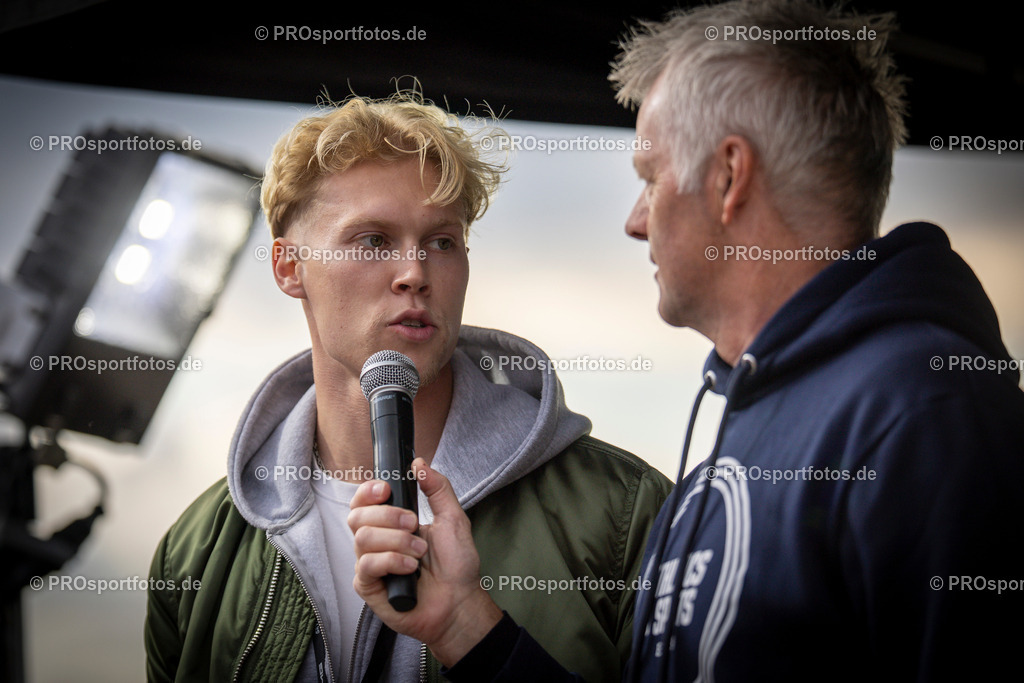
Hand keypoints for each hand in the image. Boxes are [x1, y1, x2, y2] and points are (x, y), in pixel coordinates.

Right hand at [348, 457, 502, 666]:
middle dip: (388, 516)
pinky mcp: (368, 587)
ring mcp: (370, 565)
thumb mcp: (453, 518)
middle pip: (356, 516)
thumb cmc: (456, 565)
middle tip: (414, 524)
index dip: (368, 491)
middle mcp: (376, 542)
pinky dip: (392, 561)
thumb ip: (438, 488)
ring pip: (362, 538)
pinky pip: (367, 565)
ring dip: (397, 541)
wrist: (460, 601)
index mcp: (390, 524)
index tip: (386, 489)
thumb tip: (419, 463)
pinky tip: (410, 569)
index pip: (362, 501)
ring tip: (419, 553)